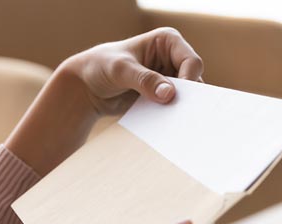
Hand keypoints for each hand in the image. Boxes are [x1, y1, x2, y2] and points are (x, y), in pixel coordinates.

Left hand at [6, 28, 203, 174]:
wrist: (87, 87)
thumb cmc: (100, 67)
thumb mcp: (121, 71)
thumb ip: (144, 80)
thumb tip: (169, 94)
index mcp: (168, 41)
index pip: (191, 62)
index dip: (189, 80)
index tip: (175, 98)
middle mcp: (173, 59)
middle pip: (195, 81)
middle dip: (188, 98)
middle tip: (182, 115)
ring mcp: (170, 79)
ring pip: (187, 98)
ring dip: (180, 109)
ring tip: (172, 122)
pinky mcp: (163, 97)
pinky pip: (175, 109)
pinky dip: (171, 117)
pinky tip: (165, 126)